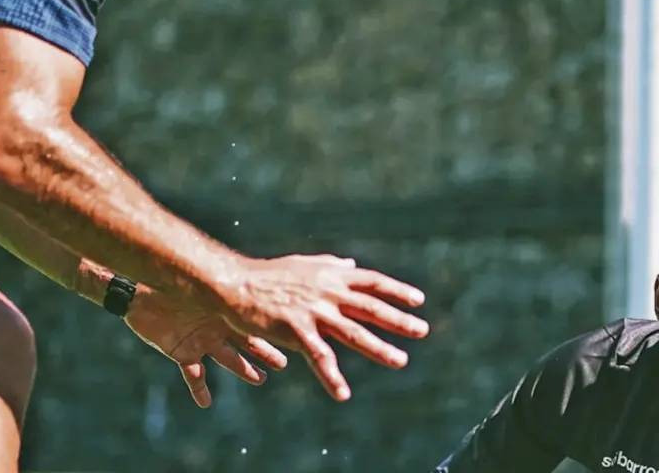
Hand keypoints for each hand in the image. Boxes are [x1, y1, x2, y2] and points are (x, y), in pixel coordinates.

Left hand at [125, 286, 288, 407]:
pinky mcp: (181, 351)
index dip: (273, 335)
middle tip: (282, 363)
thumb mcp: (202, 279)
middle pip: (247, 343)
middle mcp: (218, 325)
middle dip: (265, 353)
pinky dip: (199, 389)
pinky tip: (205, 403)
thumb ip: (223, 281)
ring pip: (228, 359)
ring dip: (243, 370)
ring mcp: (201, 339)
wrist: (139, 290)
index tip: (293, 340)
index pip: (255, 324)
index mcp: (226, 310)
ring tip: (260, 378)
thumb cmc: (170, 280)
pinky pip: (193, 375)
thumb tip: (260, 269)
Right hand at [213, 253, 429, 401]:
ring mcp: (315, 311)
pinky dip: (332, 376)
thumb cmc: (269, 275)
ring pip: (354, 333)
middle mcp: (329, 292)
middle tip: (422, 330)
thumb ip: (330, 265)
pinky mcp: (297, 330)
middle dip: (399, 320)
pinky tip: (342, 393)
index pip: (373, 282)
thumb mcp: (304, 265)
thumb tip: (351, 265)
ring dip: (379, 348)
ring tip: (401, 361)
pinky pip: (320, 357)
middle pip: (371, 308)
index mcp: (332, 275)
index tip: (418, 300)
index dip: (397, 291)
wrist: (236, 285)